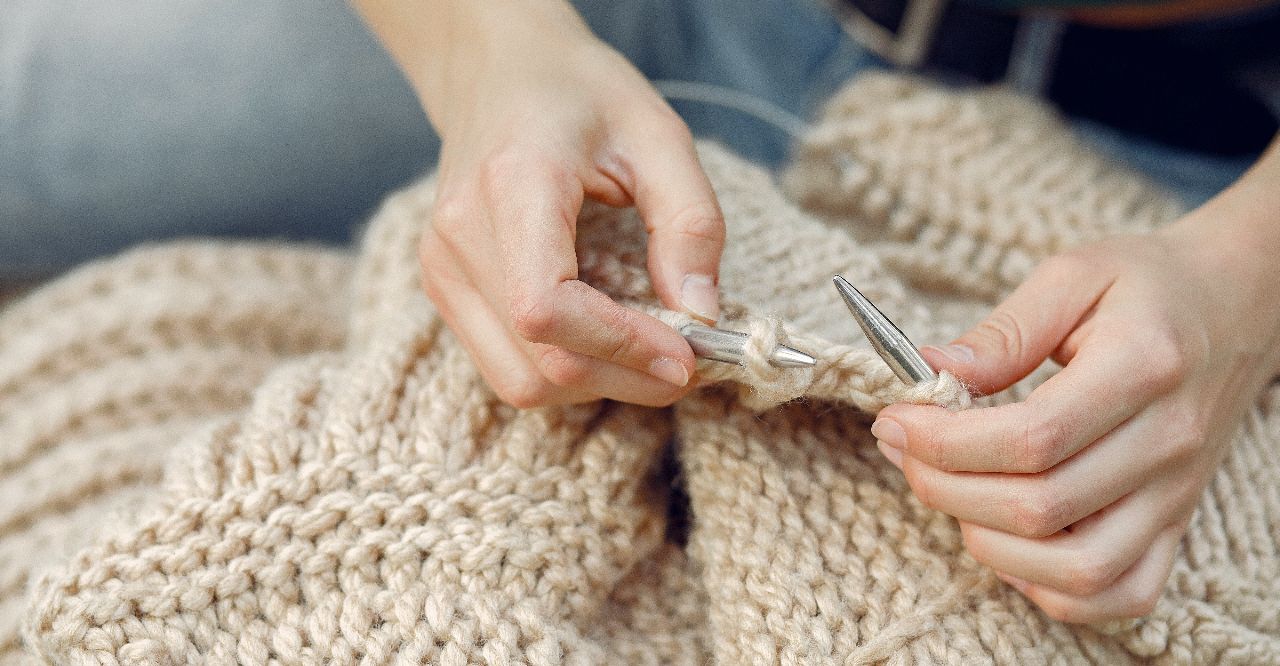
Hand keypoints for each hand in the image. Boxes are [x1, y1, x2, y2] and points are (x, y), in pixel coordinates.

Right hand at [354, 1, 723, 406]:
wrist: (497, 71)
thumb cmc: (579, 94)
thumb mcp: (659, 135)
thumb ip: (690, 222)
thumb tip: (700, 314)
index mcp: (511, 186)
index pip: (546, 307)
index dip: (619, 346)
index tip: (686, 355)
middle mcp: (460, 237)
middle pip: (537, 361)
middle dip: (623, 378)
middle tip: (687, 362)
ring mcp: (442, 269)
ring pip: (518, 379)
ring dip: (595, 384)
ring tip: (649, 353)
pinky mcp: (445, 288)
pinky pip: (506, 365)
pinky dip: (565, 370)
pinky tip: (606, 340)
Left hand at [871, 197, 1279, 622]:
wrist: (1235, 305)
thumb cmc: (1145, 286)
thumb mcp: (1071, 275)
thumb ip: (1002, 330)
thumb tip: (930, 373)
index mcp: (1143, 367)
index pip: (1032, 438)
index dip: (945, 441)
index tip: (896, 418)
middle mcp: (1168, 444)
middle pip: (1041, 509)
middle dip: (944, 486)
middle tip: (901, 447)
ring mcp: (1176, 495)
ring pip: (1076, 570)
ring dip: (988, 543)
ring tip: (948, 490)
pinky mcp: (1175, 525)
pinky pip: (1118, 594)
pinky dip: (1049, 588)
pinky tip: (1006, 540)